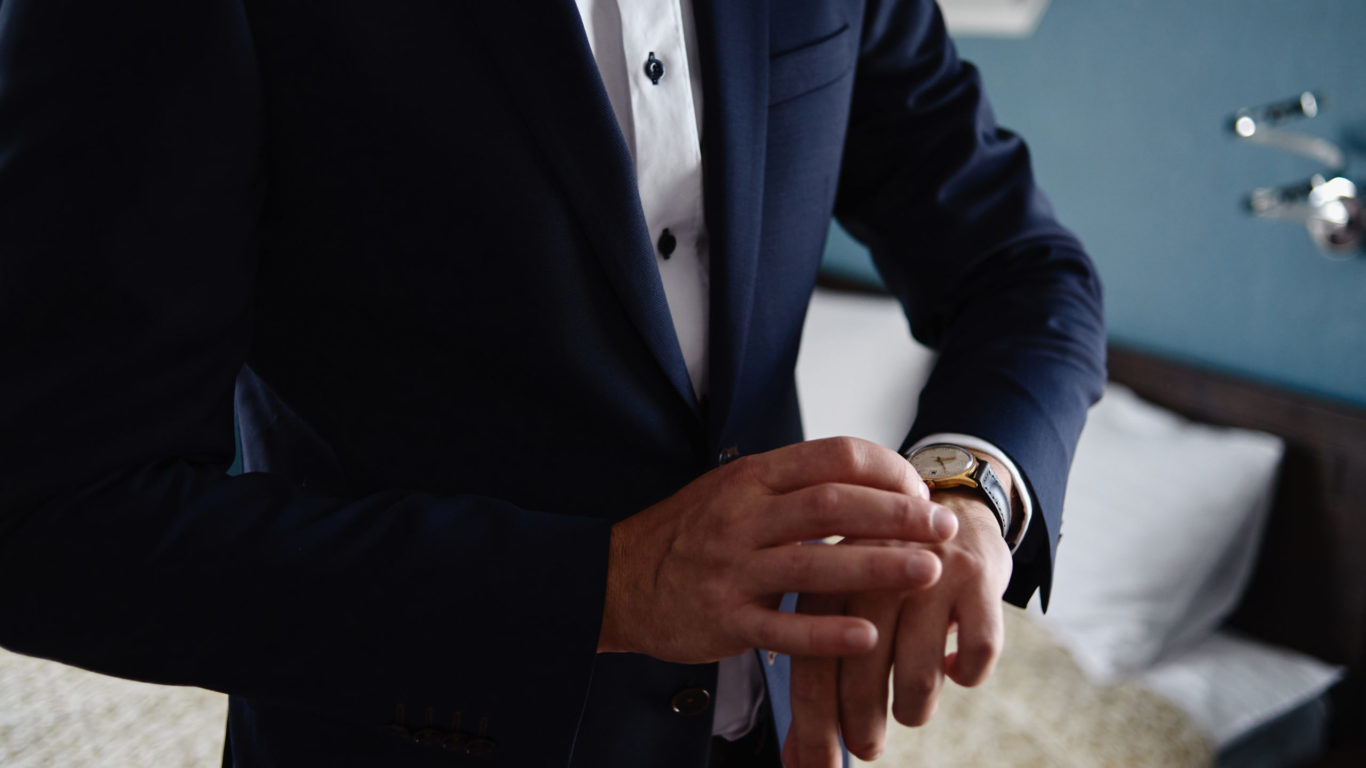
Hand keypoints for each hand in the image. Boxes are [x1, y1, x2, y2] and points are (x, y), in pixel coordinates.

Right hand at [597, 437, 961, 662]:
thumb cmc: (689, 533)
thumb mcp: (733, 489)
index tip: (918, 489)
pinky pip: (783, 626)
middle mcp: (741, 517)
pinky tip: (867, 635)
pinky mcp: (723, 619)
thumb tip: (869, 474)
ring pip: (815, 562)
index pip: (832, 457)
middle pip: (833, 504)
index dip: (886, 470)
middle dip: (898, 514)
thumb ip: (792, 483)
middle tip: (943, 526)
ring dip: (878, 566)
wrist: (617, 579)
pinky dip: (828, 631)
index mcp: (750, 478)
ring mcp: (731, 569)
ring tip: (927, 572)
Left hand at [784, 479, 1012, 766]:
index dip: (815, 728)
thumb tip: (796, 761)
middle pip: (861, 678)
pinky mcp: (976, 577)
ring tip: (911, 707)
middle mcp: (871, 572)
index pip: (811, 668)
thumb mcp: (846, 610)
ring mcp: (927, 573)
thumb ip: (821, 679)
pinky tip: (955, 667)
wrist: (952, 505)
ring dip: (914, 709)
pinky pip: (976, 657)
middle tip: (867, 747)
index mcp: (827, 579)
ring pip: (919, 678)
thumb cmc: (886, 576)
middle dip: (863, 729)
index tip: (821, 767)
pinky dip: (966, 675)